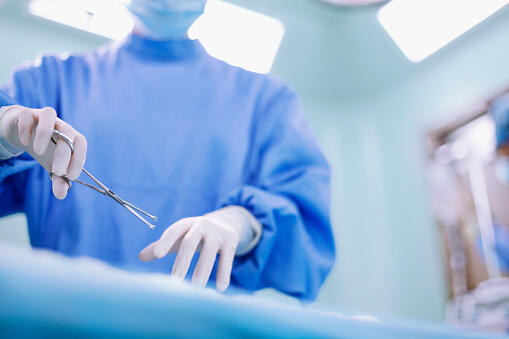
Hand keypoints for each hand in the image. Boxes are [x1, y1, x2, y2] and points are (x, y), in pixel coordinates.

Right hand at [0, 105, 86, 198]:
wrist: (23, 134)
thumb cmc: (44, 150)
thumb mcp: (51, 166)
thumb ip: (58, 180)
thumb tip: (62, 195)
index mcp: (70, 136)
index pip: (81, 143)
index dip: (79, 159)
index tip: (71, 176)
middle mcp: (60, 124)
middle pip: (68, 131)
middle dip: (64, 153)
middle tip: (56, 171)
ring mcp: (43, 117)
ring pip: (49, 114)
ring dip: (44, 134)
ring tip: (38, 152)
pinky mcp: (25, 113)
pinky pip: (27, 114)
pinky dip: (26, 128)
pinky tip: (24, 142)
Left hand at [138, 205, 261, 291]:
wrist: (226, 222)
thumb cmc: (196, 234)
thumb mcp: (181, 236)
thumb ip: (162, 245)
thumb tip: (141, 256)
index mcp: (187, 223)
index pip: (174, 230)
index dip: (165, 241)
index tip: (157, 254)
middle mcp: (202, 224)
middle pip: (190, 242)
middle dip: (183, 261)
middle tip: (175, 280)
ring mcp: (218, 232)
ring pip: (209, 253)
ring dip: (203, 271)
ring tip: (196, 288)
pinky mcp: (231, 241)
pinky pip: (227, 259)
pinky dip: (224, 273)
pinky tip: (220, 288)